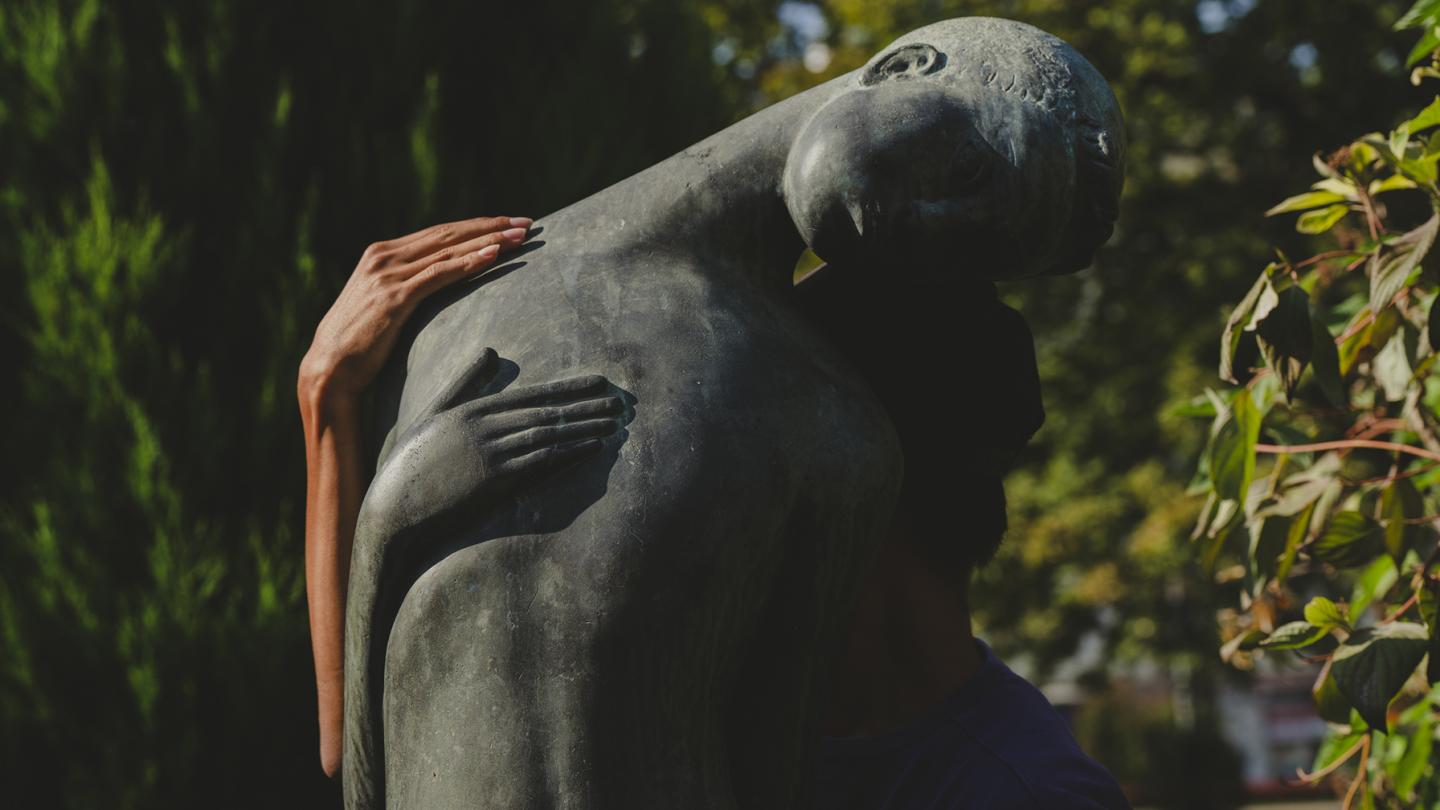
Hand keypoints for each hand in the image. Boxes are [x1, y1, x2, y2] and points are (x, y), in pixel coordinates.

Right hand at [298, 215, 531, 405]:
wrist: (329, 369)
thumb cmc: (358, 344)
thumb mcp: (381, 305)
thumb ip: (403, 288)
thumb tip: (434, 288)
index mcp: (381, 254)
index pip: (438, 233)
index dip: (475, 226)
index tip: (507, 222)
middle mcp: (384, 257)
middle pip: (448, 234)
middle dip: (490, 226)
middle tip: (526, 222)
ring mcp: (388, 275)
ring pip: (449, 250)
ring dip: (489, 240)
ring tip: (520, 236)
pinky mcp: (395, 297)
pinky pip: (440, 274)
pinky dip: (469, 263)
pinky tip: (494, 255)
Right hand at [368, 349, 622, 533]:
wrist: (393, 508)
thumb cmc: (411, 462)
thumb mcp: (436, 413)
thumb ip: (465, 382)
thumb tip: (491, 351)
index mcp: (473, 410)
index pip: (531, 395)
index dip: (569, 388)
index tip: (598, 382)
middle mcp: (485, 428)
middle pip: (547, 413)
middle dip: (586, 406)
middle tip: (620, 401)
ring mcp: (491, 455)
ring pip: (549, 436)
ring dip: (584, 429)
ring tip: (614, 424)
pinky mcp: (494, 483)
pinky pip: (541, 464)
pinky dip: (570, 453)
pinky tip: (592, 448)